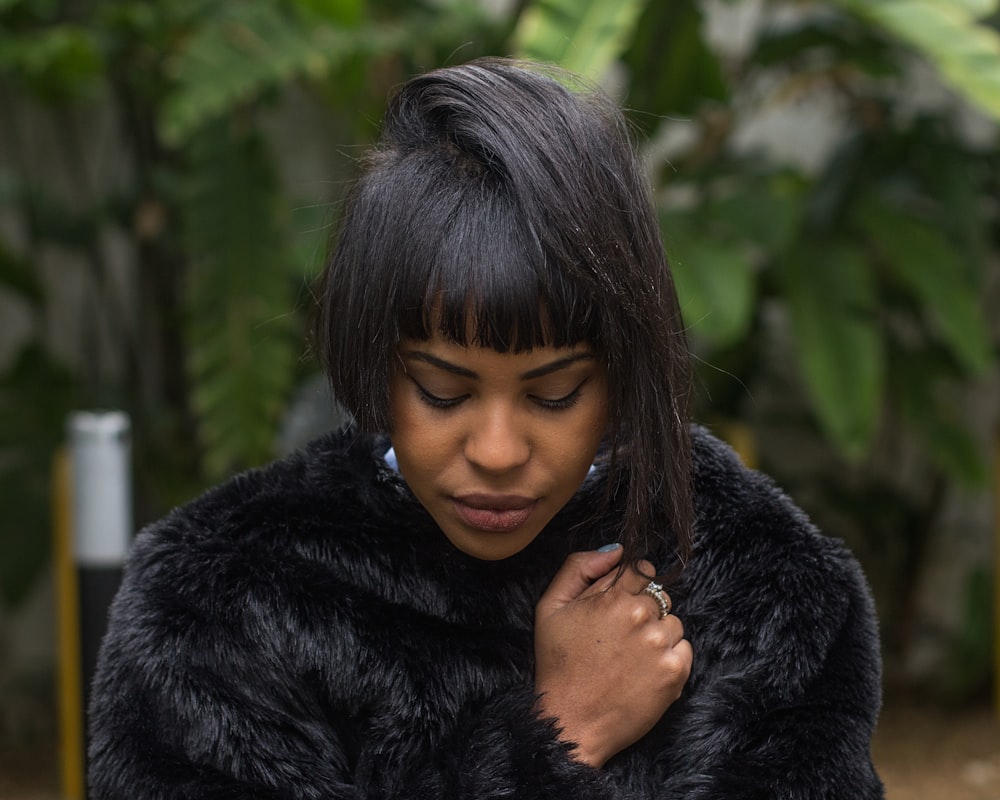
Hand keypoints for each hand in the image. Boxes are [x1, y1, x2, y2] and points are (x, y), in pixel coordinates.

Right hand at [534, 545, 691, 767]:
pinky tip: (644, 671)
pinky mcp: (676, 673)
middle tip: (618, 638)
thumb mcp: (550, 607)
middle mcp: (641, 617)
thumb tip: (616, 550)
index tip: (619, 606)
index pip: (642, 570)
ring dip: (658, 634)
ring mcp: (661, 646)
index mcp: (612, 597)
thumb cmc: (558, 665)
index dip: (630, 586)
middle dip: (643, 611)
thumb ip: (579, 567)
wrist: (572, 722)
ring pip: (673, 622)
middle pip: (659, 596)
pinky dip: (670, 657)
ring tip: (630, 657)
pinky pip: (685, 649)